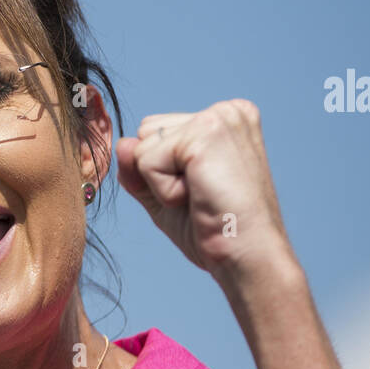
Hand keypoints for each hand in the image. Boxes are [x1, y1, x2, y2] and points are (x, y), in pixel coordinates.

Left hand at [114, 99, 296, 284]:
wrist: (247, 257)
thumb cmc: (216, 230)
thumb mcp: (165, 194)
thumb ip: (138, 168)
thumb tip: (121, 144)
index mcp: (225, 120)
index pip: (157, 132)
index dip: (165, 171)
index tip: (205, 190)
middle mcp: (225, 111)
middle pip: (146, 132)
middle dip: (160, 173)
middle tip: (202, 195)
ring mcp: (217, 119)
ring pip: (142, 146)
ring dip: (161, 183)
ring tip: (202, 195)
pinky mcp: (204, 134)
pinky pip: (146, 162)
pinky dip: (163, 191)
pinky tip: (198, 197)